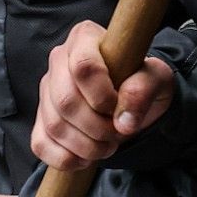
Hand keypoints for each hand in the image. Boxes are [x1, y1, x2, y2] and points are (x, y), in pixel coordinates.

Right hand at [30, 21, 174, 174]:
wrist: (132, 100)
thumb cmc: (141, 81)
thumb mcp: (156, 78)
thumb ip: (144, 89)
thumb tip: (124, 121)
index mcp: (85, 38)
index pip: (83, 67)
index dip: (102, 96)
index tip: (118, 107)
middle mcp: (59, 59)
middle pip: (65, 100)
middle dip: (96, 127)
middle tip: (117, 133)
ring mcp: (46, 90)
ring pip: (54, 125)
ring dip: (86, 146)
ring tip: (107, 146)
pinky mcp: (41, 119)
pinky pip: (41, 144)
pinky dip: (66, 158)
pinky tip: (86, 157)